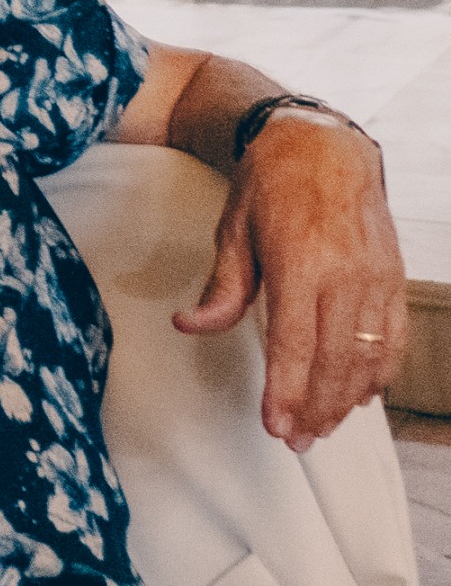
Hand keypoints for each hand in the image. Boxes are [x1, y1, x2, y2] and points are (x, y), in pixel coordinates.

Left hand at [178, 112, 406, 448]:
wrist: (325, 144)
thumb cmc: (270, 185)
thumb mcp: (233, 228)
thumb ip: (222, 286)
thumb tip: (190, 326)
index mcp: (302, 263)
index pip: (295, 343)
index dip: (287, 389)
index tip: (277, 425)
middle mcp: (348, 275)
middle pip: (335, 360)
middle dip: (316, 407)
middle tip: (296, 441)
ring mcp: (378, 278)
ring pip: (368, 356)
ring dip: (347, 399)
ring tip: (322, 427)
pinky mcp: (394, 278)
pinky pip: (393, 337)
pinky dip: (380, 371)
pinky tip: (363, 395)